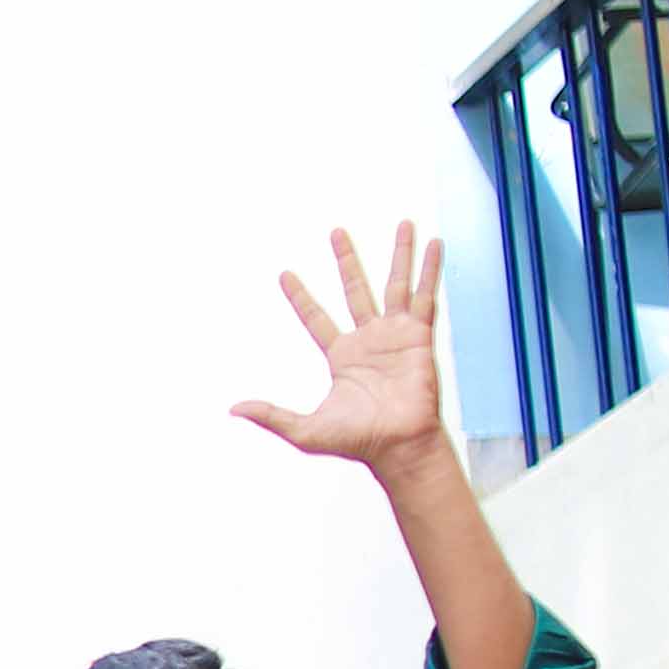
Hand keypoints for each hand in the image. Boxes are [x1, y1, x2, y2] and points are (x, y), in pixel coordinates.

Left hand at [230, 222, 449, 470]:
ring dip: (399, 254)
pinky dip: (431, 270)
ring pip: (394, 284)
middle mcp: (368, 339)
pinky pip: (425, 296)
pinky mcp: (419, 336)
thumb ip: (271, 416)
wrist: (397, 445)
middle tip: (336, 232)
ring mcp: (395, 334)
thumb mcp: (304, 430)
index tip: (285, 274)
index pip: (316, 318)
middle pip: (354, 289)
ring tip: (403, 223)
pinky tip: (435, 245)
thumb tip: (234, 409)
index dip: (301, 297)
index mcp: (341, 356)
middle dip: (346, 261)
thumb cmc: (357, 441)